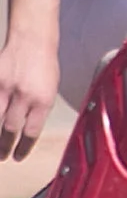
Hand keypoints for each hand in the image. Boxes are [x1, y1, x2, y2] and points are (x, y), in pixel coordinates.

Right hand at [0, 36, 59, 161]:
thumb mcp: (51, 89)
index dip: (24, 148)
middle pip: (10, 129)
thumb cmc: (45, 65)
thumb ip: (39, 109)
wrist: (32, 40)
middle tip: (3, 156)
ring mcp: (6, 88)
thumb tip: (28, 130)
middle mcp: (24, 96)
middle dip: (5, 146)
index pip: (32, 131)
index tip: (19, 157)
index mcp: (44, 99)